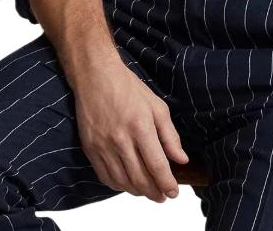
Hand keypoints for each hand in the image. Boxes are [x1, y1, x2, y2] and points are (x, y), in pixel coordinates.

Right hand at [72, 55, 188, 202]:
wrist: (96, 76)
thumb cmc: (127, 87)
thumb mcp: (157, 106)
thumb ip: (170, 135)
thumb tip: (181, 159)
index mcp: (141, 126)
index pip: (157, 165)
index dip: (167, 183)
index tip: (173, 192)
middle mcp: (121, 139)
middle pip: (140, 178)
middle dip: (154, 192)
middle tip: (163, 196)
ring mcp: (103, 146)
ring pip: (123, 181)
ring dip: (138, 191)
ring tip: (148, 191)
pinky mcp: (90, 148)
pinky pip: (105, 177)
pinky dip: (119, 185)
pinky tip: (128, 184)